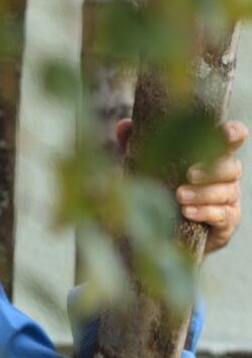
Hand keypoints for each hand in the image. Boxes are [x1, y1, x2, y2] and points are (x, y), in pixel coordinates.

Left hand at [116, 118, 246, 254]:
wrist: (168, 231)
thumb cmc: (162, 190)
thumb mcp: (147, 167)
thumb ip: (137, 145)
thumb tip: (123, 126)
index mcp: (213, 157)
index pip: (232, 139)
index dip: (234, 133)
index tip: (226, 133)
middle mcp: (226, 177)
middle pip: (232, 167)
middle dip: (213, 170)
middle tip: (189, 174)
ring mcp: (229, 200)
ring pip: (227, 192)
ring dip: (203, 193)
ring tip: (180, 196)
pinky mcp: (226, 222)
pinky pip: (222, 215)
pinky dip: (205, 213)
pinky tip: (187, 213)